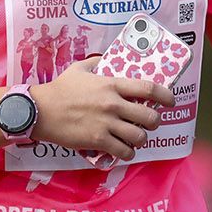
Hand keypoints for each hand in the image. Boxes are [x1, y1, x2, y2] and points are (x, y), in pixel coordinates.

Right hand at [30, 59, 173, 161]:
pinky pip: (124, 151)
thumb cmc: (59, 89)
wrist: (40, 110)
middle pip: (150, 116)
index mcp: (112, 84)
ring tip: (136, 138)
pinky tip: (124, 150)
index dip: (166, 95)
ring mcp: (107, 124)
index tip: (170, 100)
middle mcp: (113, 104)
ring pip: (140, 137)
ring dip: (141, 139)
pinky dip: (127, 153)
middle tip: (150, 123)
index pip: (149, 88)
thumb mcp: (79, 69)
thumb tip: (106, 58)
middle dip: (155, 121)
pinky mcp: (98, 141)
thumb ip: (96, 62)